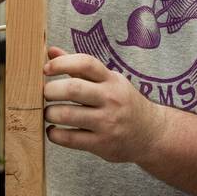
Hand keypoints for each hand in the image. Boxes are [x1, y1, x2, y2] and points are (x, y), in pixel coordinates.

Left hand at [43, 47, 167, 163]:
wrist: (151, 133)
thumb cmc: (122, 102)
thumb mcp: (108, 80)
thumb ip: (78, 67)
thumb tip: (50, 51)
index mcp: (111, 79)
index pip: (86, 63)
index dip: (62, 63)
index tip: (46, 69)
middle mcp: (110, 99)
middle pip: (73, 88)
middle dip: (51, 90)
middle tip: (45, 94)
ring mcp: (107, 122)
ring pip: (68, 115)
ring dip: (50, 113)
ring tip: (49, 113)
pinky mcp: (102, 144)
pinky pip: (70, 139)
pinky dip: (54, 134)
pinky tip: (53, 131)